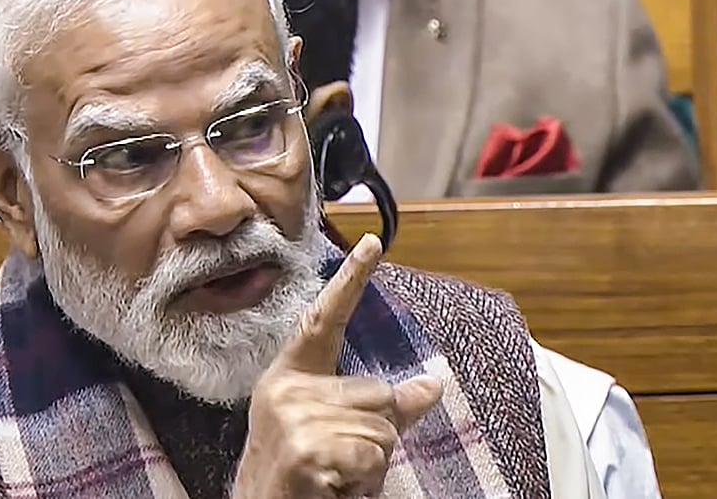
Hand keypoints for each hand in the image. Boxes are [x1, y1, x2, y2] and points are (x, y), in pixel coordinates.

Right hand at [231, 233, 444, 497]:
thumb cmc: (305, 482)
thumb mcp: (338, 436)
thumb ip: (383, 408)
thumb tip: (432, 384)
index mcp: (289, 378)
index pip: (322, 320)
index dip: (350, 280)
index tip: (374, 243)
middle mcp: (285, 390)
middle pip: (379, 392)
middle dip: (377, 436)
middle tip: (343, 466)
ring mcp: (292, 418)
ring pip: (382, 427)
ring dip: (372, 465)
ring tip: (336, 480)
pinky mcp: (305, 448)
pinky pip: (373, 454)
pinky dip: (365, 481)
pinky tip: (334, 490)